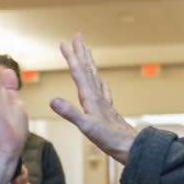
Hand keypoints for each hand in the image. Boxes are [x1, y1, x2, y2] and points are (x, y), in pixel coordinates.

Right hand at [50, 34, 136, 164]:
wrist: (131, 147)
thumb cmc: (110, 139)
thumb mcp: (86, 127)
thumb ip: (70, 113)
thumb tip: (52, 100)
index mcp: (90, 98)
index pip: (78, 72)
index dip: (71, 57)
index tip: (64, 42)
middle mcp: (97, 96)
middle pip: (88, 69)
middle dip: (81, 52)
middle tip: (78, 36)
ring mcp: (104, 103)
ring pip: (95, 77)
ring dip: (90, 63)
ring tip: (88, 51)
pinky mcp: (109, 111)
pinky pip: (104, 91)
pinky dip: (101, 83)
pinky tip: (104, 82)